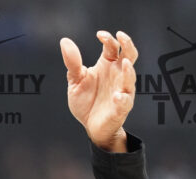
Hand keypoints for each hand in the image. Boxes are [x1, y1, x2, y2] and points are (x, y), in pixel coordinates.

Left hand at [60, 31, 137, 152]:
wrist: (90, 126)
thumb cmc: (86, 101)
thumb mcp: (76, 80)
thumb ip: (72, 62)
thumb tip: (64, 41)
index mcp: (107, 65)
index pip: (113, 47)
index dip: (108, 38)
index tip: (99, 35)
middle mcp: (117, 75)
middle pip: (130, 56)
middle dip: (128, 45)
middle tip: (122, 37)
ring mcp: (122, 91)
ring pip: (130, 78)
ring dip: (129, 71)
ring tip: (124, 62)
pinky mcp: (121, 108)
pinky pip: (125, 102)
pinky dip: (122, 99)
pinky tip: (117, 96)